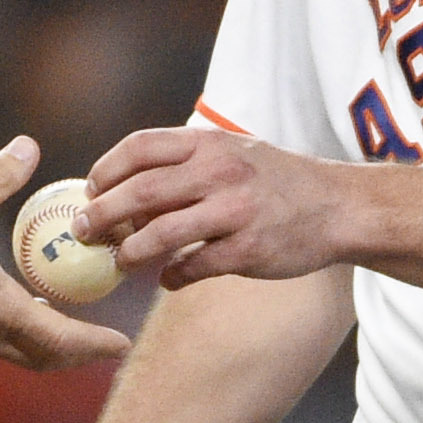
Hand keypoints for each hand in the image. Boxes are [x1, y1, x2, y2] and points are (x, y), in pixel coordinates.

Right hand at [0, 138, 129, 369]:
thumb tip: (29, 147)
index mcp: (0, 312)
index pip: (64, 341)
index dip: (97, 344)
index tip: (122, 344)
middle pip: (43, 359)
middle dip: (74, 353)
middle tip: (97, 342)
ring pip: (9, 352)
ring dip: (35, 341)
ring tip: (48, 317)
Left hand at [77, 125, 358, 287]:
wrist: (339, 206)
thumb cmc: (275, 181)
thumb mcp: (232, 152)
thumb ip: (184, 163)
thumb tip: (122, 188)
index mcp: (209, 143)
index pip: (140, 147)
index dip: (106, 170)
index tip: (89, 190)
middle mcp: (220, 172)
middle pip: (141, 192)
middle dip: (102, 215)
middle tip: (82, 233)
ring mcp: (235, 211)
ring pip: (162, 234)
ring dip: (131, 252)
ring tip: (120, 262)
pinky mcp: (249, 249)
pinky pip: (195, 266)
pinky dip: (173, 276)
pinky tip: (168, 280)